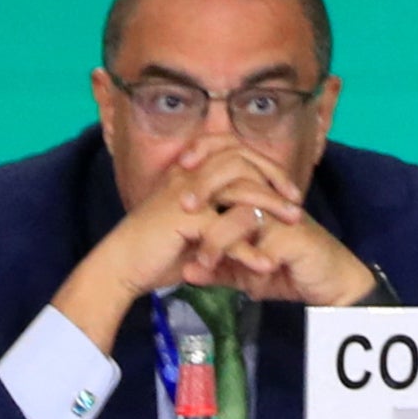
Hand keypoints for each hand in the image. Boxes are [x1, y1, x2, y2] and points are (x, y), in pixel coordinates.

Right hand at [50, 142, 326, 350]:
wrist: (120, 267)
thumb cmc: (156, 250)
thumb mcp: (195, 227)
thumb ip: (220, 215)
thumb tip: (253, 219)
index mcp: (190, 172)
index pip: (235, 151)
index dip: (264, 165)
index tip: (287, 187)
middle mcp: (189, 175)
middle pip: (242, 161)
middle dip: (274, 180)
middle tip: (297, 201)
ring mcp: (186, 194)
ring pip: (239, 190)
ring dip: (270, 208)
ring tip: (294, 224)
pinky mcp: (184, 220)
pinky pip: (225, 230)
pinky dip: (248, 250)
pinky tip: (266, 265)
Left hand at [170, 138, 376, 306]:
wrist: (328, 285)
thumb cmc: (289, 270)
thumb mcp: (245, 270)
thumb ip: (219, 267)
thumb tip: (187, 271)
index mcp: (259, 194)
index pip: (233, 153)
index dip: (207, 149)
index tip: (177, 165)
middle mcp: (271, 196)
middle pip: (236, 169)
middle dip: (204, 183)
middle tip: (183, 205)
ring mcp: (281, 214)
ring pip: (243, 206)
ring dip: (215, 230)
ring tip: (197, 252)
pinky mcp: (291, 236)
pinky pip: (257, 238)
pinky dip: (231, 252)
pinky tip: (212, 267)